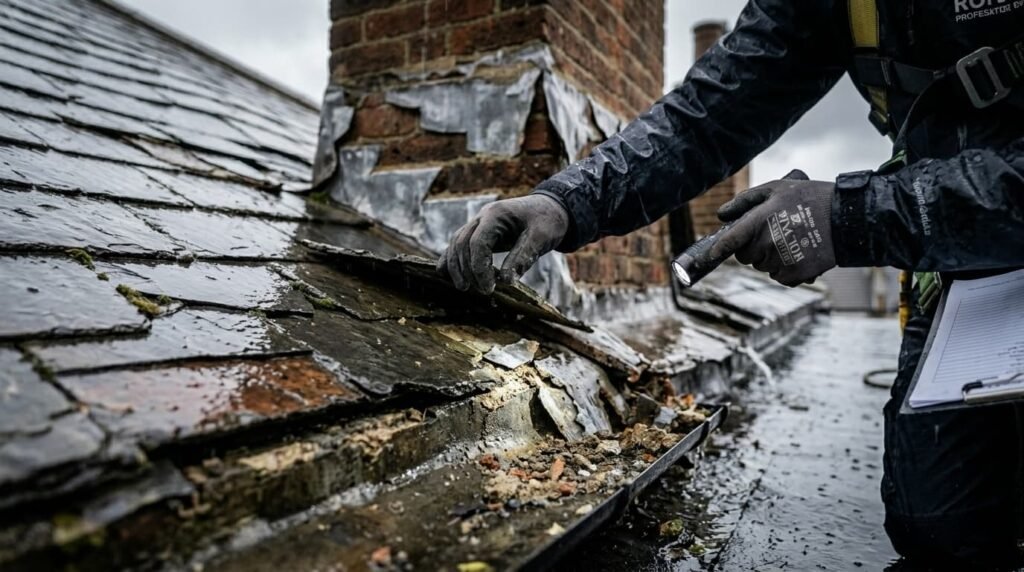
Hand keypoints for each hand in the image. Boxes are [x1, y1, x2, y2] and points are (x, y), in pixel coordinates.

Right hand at [437, 194, 568, 293]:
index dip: (479, 268)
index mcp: (496, 214)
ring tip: (464, 288)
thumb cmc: (548, 222)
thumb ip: (522, 257)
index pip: (477, 243)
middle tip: (482, 292)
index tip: (488, 288)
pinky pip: (458, 243)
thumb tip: (505, 282)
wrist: (550, 208)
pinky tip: (447, 274)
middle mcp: (482, 216)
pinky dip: (451, 258)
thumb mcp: (541, 238)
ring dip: (457, 266)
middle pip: (462, 243)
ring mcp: (478, 222)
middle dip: (467, 270)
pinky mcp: (479, 231)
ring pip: (456, 243)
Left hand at [709, 170, 835, 286]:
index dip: (717, 250)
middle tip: (773, 233)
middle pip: (745, 257)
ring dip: (770, 257)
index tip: (710, 255)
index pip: (729, 241)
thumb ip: (746, 201)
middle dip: (752, 247)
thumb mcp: (777, 188)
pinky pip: (779, 277)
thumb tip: (721, 215)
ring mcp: (781, 260)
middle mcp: (767, 242)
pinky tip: (799, 253)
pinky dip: (785, 269)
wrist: (847, 217)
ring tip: (791, 240)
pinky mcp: (795, 274)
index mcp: (759, 221)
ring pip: (762, 266)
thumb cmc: (810, 198)